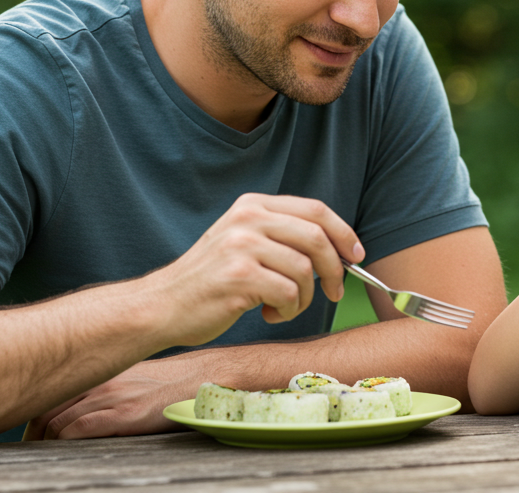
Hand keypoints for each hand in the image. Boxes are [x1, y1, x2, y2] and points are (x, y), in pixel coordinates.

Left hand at [24, 357, 191, 439]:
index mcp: (96, 373)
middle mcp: (98, 381)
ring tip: (44, 459)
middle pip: (47, 410)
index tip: (29, 436)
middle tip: (29, 453)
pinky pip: (81, 428)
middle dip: (32, 436)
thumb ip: (103, 390)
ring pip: (59, 422)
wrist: (199, 380)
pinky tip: (63, 452)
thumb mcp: (128, 380)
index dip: (32, 419)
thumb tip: (78, 410)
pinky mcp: (124, 413)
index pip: (49, 394)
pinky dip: (65, 443)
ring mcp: (110, 396)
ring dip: (46, 444)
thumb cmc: (165, 386)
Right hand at [149, 193, 363, 347]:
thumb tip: (339, 248)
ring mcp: (242, 245)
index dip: (344, 233)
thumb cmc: (209, 281)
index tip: (356, 255)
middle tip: (334, 292)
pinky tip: (269, 313)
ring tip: (283, 306)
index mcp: (252, 205)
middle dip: (335, 269)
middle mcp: (247, 218)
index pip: (315, 210)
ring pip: (305, 270)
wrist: (162, 305)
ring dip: (304, 297)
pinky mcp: (239, 276)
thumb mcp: (242, 241)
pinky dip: (288, 310)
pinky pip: (289, 293)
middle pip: (317, 237)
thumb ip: (281, 236)